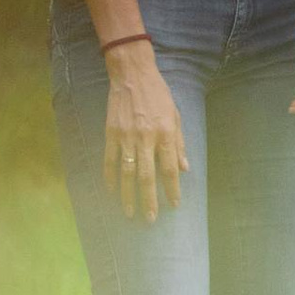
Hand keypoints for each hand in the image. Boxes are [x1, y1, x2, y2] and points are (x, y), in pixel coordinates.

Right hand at [103, 43, 188, 217]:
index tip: (173, 205)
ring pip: (126, 174)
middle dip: (149, 201)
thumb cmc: (158, 94)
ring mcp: (126, 137)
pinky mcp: (111, 133)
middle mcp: (146, 138)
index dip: (172, 189)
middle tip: (149, 220)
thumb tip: (184, 169)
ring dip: (128, 196)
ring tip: (129, 213)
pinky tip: (111, 192)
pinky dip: (110, 178)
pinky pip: (110, 160)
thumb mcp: (176, 115)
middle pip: (146, 177)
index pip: (169, 169)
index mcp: (165, 134)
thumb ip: (179, 144)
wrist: (132, 73)